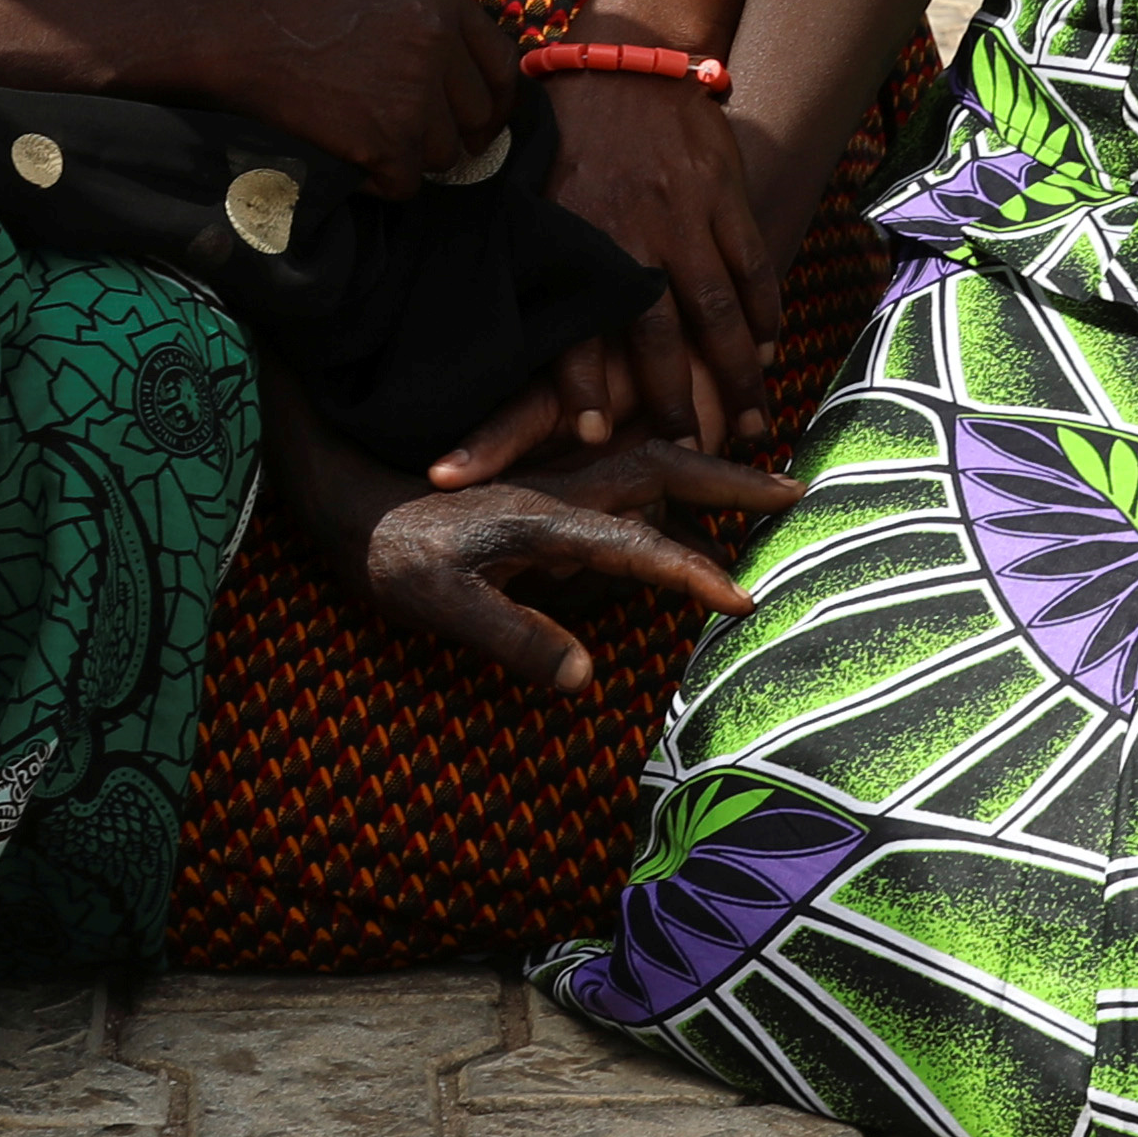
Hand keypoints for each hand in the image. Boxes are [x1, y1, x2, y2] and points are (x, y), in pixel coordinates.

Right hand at [113, 0, 515, 187]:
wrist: (229, 36)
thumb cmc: (293, 16)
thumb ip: (432, 30)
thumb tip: (474, 91)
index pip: (503, 64)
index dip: (493, 102)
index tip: (477, 123)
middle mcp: (437, 38)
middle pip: (478, 117)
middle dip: (448, 135)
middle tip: (404, 135)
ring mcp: (414, 91)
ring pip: (443, 155)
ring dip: (406, 156)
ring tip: (357, 131)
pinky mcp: (386, 139)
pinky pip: (405, 184)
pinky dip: (376, 181)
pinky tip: (344, 154)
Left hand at [355, 442, 799, 693]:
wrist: (338, 489)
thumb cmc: (385, 554)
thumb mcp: (437, 603)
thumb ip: (510, 635)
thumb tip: (584, 678)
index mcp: (543, 516)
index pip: (636, 545)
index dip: (691, 573)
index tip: (745, 599)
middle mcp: (560, 485)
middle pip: (662, 469)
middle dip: (732, 479)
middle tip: (799, 488)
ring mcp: (553, 477)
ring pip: (648, 458)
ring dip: (706, 466)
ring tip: (767, 481)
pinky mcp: (542, 480)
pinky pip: (623, 465)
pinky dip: (668, 471)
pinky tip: (689, 495)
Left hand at [525, 62, 762, 461]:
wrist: (625, 51)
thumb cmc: (566, 128)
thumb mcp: (531, 184)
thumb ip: (528, 253)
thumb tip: (495, 325)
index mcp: (575, 231)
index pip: (577, 323)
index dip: (583, 384)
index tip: (592, 436)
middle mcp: (632, 227)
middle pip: (660, 334)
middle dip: (675, 400)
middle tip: (686, 454)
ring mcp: (686, 210)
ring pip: (719, 309)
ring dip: (735, 374)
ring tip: (747, 425)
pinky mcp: (725, 192)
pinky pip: (753, 264)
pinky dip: (765, 312)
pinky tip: (767, 349)